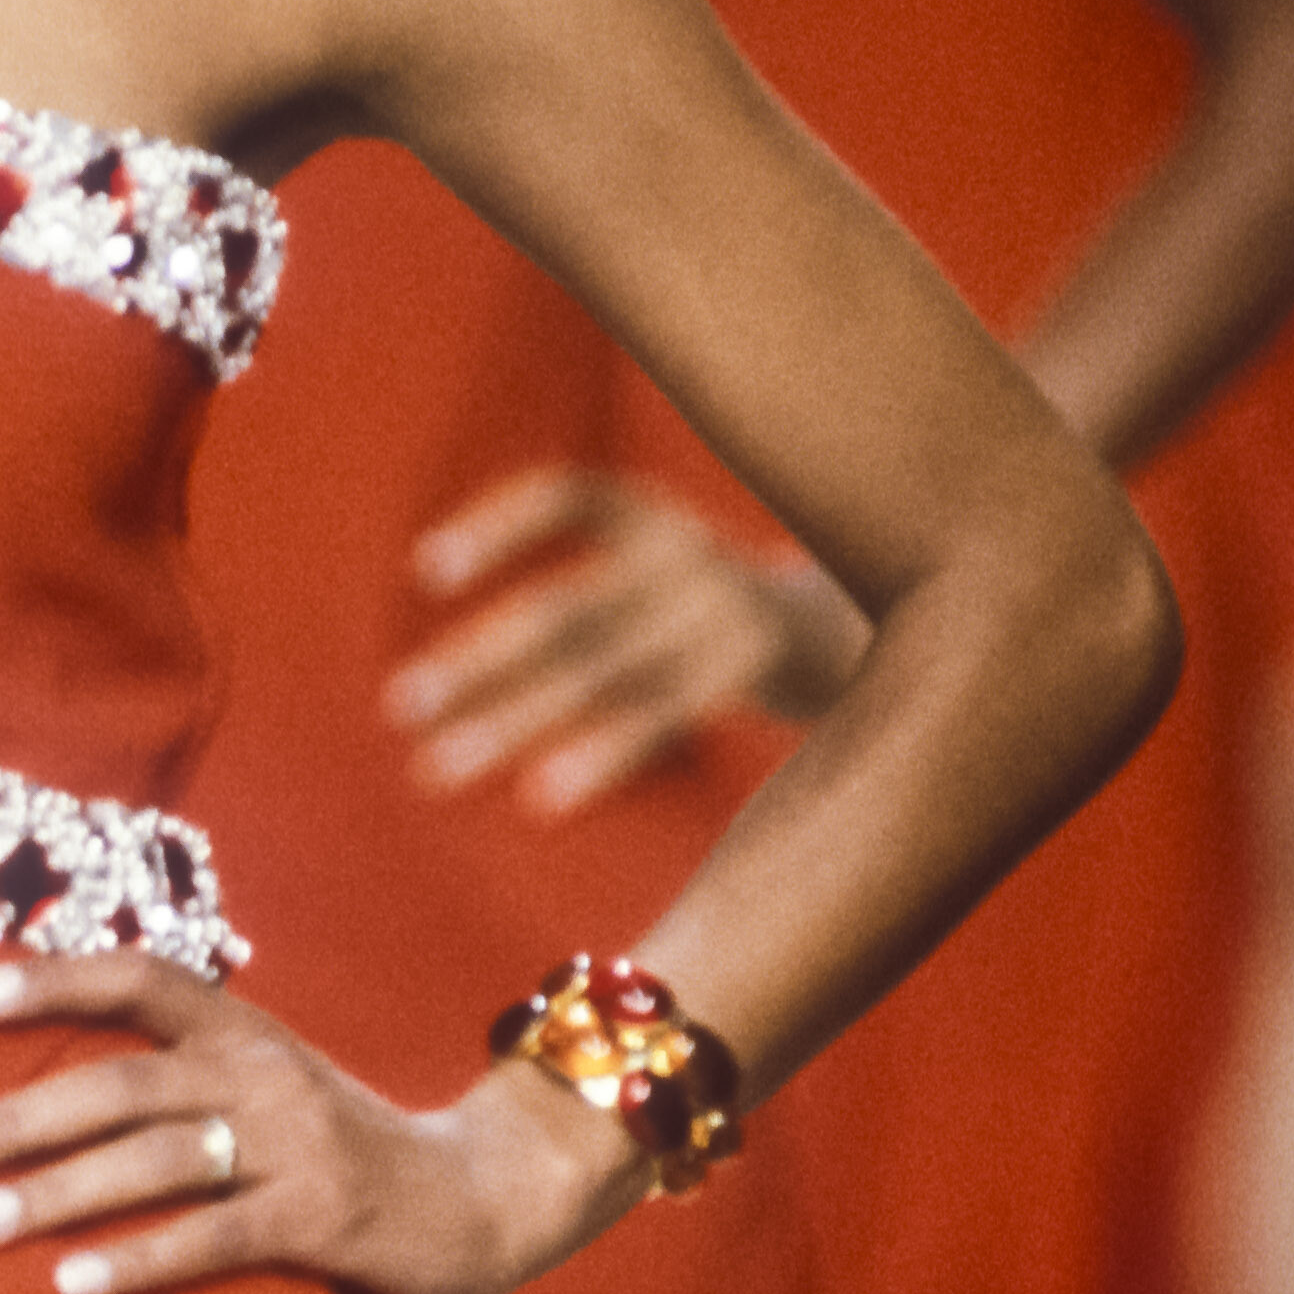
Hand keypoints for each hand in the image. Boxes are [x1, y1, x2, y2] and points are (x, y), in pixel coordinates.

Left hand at [0, 954, 636, 1293]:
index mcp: (244, 1031)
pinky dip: (140, 1258)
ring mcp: (298, 1142)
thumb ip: (183, 1076)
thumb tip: (48, 1093)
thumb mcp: (269, 1087)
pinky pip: (216, 1236)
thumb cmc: (343, 1149)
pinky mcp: (325, 1217)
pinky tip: (72, 1285)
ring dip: (55, 1193)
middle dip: (12, 1119)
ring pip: (156, 1159)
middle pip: (119, 1084)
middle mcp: (264, 1073)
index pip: (139, 980)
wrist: (485, 1197)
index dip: (54, 980)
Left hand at [387, 468, 863, 813]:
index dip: (499, 527)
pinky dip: (597, 754)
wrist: (894, 636)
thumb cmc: (736, 623)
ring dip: (508, 722)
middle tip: (399, 706)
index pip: (569, 495)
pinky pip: (658, 715)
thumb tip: (477, 662)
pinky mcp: (754, 669)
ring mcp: (724, 613)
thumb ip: (604, 598)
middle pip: (565, 610)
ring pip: (598, 671)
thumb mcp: (677, 579)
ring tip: (433, 770)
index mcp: (659, 521)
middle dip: (476, 660)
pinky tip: (541, 797)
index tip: (426, 571)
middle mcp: (689, 555)